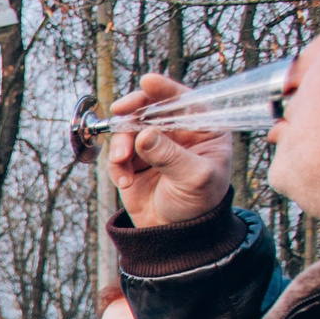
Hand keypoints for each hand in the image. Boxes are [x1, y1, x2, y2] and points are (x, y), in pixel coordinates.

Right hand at [108, 72, 235, 228]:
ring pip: (128, 130)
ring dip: (120, 144)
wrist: (175, 235)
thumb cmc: (198, 204)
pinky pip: (116, 153)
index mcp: (203, 129)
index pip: (185, 101)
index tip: (148, 82)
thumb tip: (143, 134)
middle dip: (133, 114)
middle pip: (150, 109)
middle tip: (120, 113)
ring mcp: (153, 146)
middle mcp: (177, 132)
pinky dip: (116, 165)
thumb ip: (169, 155)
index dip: (165, 90)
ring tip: (121, 162)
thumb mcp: (193, 178)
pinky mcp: (133, 161)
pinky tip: (125, 181)